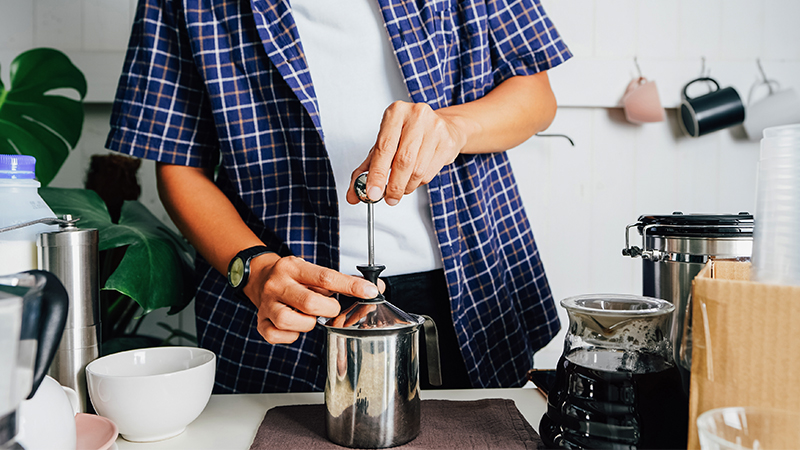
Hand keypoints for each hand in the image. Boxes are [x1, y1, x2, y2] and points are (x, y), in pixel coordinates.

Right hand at [243, 254, 380, 343]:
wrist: (259, 276)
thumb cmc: (293, 277)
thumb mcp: (314, 271)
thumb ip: (343, 281)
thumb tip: (376, 288)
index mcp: (294, 267)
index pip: (326, 277)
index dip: (351, 286)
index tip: (370, 291)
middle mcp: (278, 284)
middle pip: (309, 302)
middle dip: (328, 309)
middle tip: (329, 307)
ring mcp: (266, 304)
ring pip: (289, 321)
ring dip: (307, 324)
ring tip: (309, 316)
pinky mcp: (260, 322)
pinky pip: (276, 335)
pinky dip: (291, 335)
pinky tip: (295, 326)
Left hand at [346, 101, 467, 205]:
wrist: (444, 126)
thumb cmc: (409, 135)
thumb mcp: (384, 145)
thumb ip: (366, 169)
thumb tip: (354, 194)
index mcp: (395, 112)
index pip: (384, 148)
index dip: (376, 174)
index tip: (371, 193)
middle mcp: (416, 116)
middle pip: (403, 160)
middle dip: (393, 185)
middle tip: (388, 198)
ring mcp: (435, 127)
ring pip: (417, 169)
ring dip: (406, 186)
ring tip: (400, 188)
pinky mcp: (447, 142)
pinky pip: (429, 172)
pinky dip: (418, 183)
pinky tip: (414, 179)